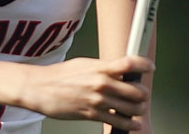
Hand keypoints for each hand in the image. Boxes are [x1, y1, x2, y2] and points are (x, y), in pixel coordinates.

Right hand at [18, 56, 152, 130]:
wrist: (39, 88)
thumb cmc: (59, 75)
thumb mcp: (83, 64)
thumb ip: (103, 68)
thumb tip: (120, 70)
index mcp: (99, 67)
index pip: (130, 64)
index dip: (145, 65)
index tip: (150, 67)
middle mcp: (101, 83)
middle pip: (137, 90)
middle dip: (143, 93)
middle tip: (141, 93)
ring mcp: (98, 100)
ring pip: (133, 108)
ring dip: (138, 109)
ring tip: (137, 109)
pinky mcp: (93, 115)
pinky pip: (120, 122)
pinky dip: (130, 124)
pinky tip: (133, 123)